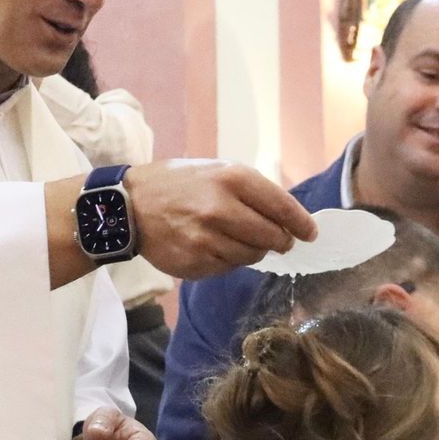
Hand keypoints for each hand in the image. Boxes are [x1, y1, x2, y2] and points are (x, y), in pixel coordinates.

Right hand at [126, 160, 316, 279]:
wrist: (128, 206)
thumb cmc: (178, 184)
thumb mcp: (217, 171)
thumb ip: (253, 191)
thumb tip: (290, 218)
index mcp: (231, 179)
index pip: (281, 207)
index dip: (301, 223)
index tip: (310, 233)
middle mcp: (219, 208)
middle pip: (272, 237)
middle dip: (282, 241)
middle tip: (281, 241)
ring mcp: (206, 239)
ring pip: (253, 256)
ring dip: (254, 251)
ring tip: (237, 238)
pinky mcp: (195, 263)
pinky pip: (229, 268)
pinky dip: (230, 260)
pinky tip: (215, 246)